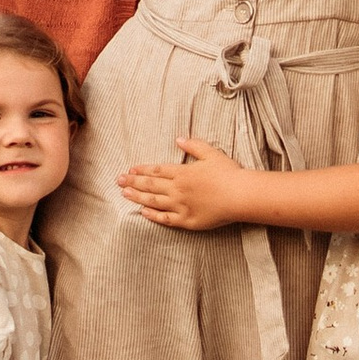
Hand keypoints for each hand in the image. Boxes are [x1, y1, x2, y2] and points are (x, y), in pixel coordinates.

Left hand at [118, 138, 249, 231]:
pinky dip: (153, 215)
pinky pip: (165, 219)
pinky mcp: (187, 221)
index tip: (130, 170)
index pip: (156, 171)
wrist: (240, 195)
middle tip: (118, 180)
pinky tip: (143, 212)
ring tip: (124, 194)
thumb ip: (193, 146)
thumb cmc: (228, 173)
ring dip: (137, 197)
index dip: (141, 171)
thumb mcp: (211, 153)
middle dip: (133, 182)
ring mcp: (181, 206)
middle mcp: (178, 189)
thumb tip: (178, 139)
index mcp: (183, 172)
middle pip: (150, 185)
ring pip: (154, 201)